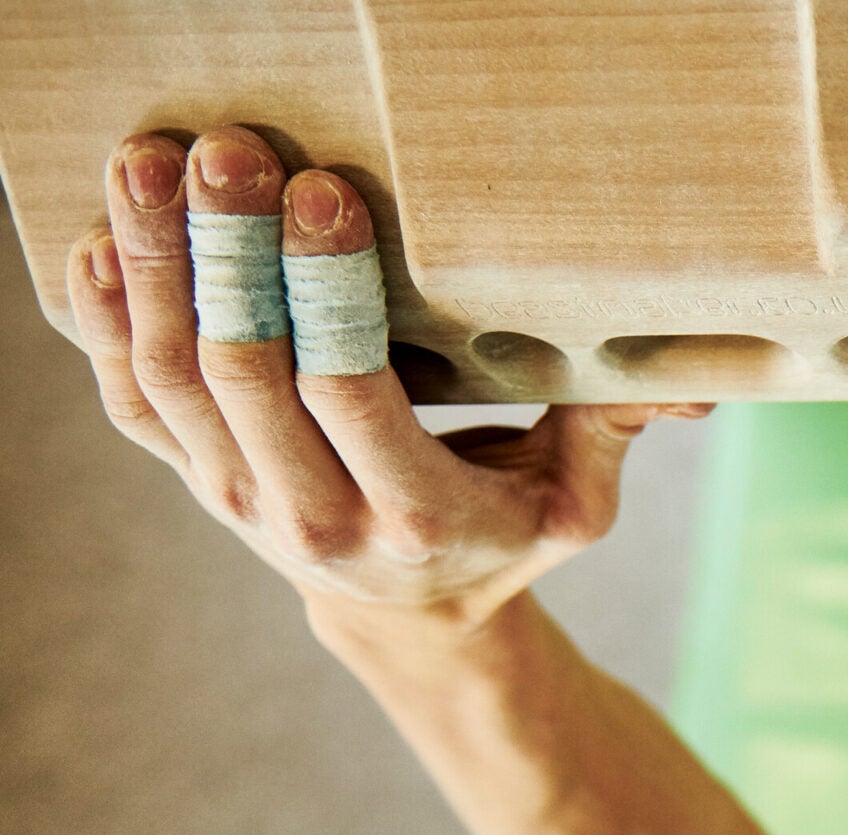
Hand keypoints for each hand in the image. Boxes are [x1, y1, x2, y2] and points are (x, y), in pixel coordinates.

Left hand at [65, 124, 708, 630]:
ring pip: (170, 377)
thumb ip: (611, 430)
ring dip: (155, 262)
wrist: (412, 619)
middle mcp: (311, 516)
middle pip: (242, 372)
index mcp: (413, 515)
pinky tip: (104, 238)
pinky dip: (105, 317)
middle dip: (227, 251)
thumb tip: (693, 382)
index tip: (319, 193)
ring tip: (151, 164)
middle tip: (229, 152)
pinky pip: (126, 398)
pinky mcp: (193, 479)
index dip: (322, 291)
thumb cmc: (502, 537)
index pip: (346, 391)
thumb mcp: (575, 503)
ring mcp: (237, 501)